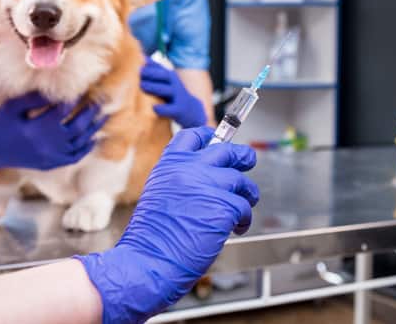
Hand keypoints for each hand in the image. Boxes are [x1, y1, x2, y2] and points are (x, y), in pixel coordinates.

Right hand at [0, 92, 106, 170]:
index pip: (63, 110)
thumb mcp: (12, 108)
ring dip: (93, 128)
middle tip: (102, 100)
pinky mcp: (51, 164)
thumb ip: (33, 98)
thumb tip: (55, 89)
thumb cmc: (0, 125)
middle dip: (91, 112)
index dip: (75, 99)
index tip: (84, 89)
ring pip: (79, 142)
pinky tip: (93, 138)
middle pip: (77, 126)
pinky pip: (74, 156)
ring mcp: (51, 156)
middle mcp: (47, 144)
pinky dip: (85, 147)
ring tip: (103, 116)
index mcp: (38, 128)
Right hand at [77, 127, 258, 322]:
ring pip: (241, 181)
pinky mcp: (223, 207)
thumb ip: (181, 180)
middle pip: (227, 151)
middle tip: (247, 161)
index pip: (194, 136)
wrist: (149, 260)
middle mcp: (189, 170)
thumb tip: (206, 176)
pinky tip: (237, 228)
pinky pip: (244, 207)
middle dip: (242, 156)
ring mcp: (208, 186)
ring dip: (247, 194)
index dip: (209, 136)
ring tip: (243, 209)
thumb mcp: (159, 194)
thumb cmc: (151, 237)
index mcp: (170, 165)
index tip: (217, 138)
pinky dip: (244, 219)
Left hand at [140, 57, 206, 127]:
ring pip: (167, 90)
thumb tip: (141, 56)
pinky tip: (154, 108)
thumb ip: (156, 70)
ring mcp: (179, 97)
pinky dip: (162, 109)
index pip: (161, 68)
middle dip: (152, 73)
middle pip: (165, 76)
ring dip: (154, 87)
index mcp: (171, 78)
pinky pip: (171, 109)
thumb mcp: (167, 81)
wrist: (192, 111)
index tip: (139, 62)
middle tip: (139, 71)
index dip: (151, 65)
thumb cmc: (173, 95)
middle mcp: (176, 85)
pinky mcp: (179, 110)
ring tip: (142, 85)